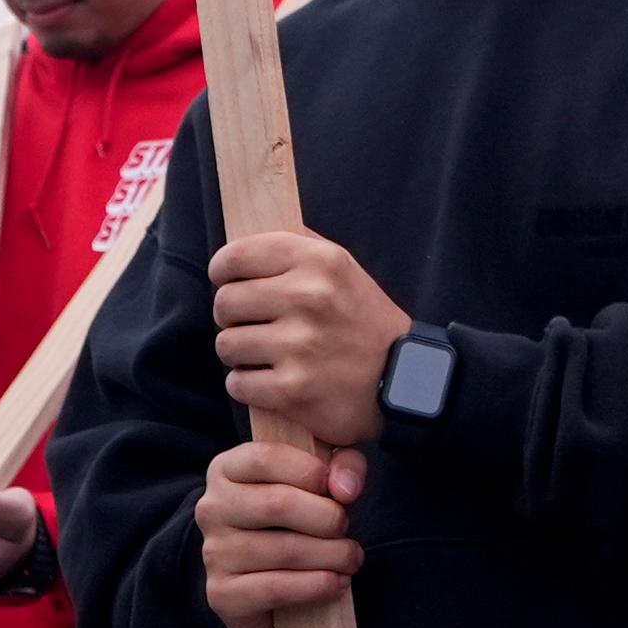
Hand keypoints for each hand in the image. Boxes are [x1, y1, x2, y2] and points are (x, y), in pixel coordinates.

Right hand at [195, 440, 364, 627]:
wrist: (268, 583)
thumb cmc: (299, 517)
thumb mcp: (320, 479)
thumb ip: (343, 466)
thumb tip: (347, 487)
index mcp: (227, 469)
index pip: (265, 458)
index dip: (311, 471)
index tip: (341, 489)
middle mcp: (212, 508)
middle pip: (278, 504)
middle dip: (328, 518)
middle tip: (347, 529)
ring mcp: (214, 553)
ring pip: (285, 550)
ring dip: (332, 556)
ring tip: (351, 558)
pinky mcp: (222, 594)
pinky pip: (277, 588)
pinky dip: (318, 586)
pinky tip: (337, 583)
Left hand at [207, 230, 409, 450]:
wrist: (405, 378)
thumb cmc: (365, 321)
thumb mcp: (344, 268)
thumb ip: (299, 248)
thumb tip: (245, 238)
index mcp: (321, 260)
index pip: (237, 255)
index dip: (223, 270)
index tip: (227, 280)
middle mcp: (310, 297)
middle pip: (224, 302)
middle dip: (232, 316)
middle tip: (253, 324)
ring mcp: (300, 345)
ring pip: (226, 345)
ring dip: (240, 354)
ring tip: (266, 354)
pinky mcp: (293, 388)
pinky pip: (237, 383)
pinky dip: (248, 385)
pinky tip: (271, 381)